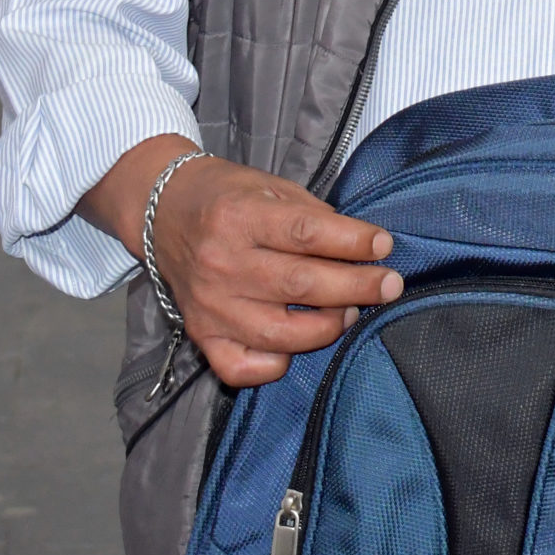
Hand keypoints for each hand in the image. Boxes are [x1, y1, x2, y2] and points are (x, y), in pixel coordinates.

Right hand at [84, 138, 402, 387]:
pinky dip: (278, 363)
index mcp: (239, 216)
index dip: (352, 242)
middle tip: (390, 285)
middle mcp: (221, 263)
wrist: (163, 212)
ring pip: (280, 333)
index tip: (384, 245)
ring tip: (352, 311)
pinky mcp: (202, 335)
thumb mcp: (271, 186)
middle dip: (357, 287)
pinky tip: (299, 344)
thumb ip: (313, 217)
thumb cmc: (229, 197)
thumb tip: (363, 248)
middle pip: (300, 285)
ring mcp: (209, 305)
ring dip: (329, 327)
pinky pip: (243, 367)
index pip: (306, 233)